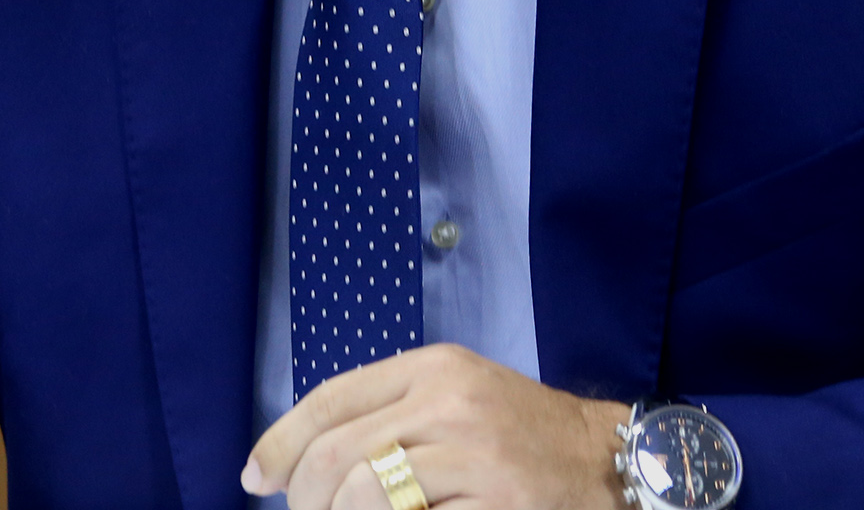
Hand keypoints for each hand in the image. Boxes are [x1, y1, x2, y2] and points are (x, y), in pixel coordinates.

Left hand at [241, 344, 624, 508]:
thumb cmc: (520, 434)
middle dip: (305, 498)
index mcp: (433, 368)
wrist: (608, 461)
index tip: (256, 477)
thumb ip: (389, 413)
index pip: (332, 399)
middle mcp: (450, 402)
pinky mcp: (498, 504)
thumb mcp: (455, 397)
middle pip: (339, 454)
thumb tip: (298, 459)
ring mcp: (476, 455)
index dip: (282, 441)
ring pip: (366, 493)